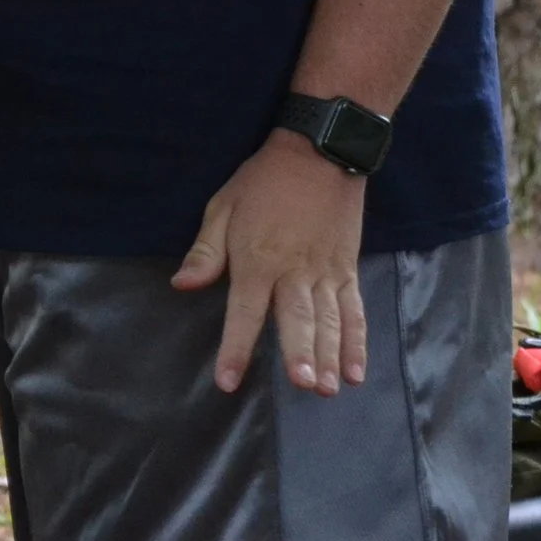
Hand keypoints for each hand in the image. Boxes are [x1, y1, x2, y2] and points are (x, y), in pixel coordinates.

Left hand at [172, 132, 367, 395]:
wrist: (320, 152)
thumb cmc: (263, 181)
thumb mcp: (223, 207)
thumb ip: (206, 252)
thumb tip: (182, 285)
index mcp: (257, 260)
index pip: (245, 312)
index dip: (236, 348)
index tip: (229, 382)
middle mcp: (294, 271)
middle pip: (298, 319)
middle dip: (302, 353)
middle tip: (305, 384)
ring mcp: (325, 272)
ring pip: (330, 320)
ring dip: (332, 355)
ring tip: (329, 388)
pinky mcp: (347, 270)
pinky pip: (355, 311)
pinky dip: (358, 342)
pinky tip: (356, 372)